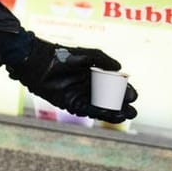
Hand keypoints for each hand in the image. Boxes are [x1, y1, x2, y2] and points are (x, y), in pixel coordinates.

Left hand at [9, 39, 137, 122]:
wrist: (38, 63)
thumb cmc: (60, 55)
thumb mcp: (86, 54)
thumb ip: (103, 60)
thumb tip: (120, 67)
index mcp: (93, 73)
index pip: (113, 84)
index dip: (123, 90)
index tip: (133, 95)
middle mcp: (88, 85)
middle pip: (109, 98)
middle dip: (122, 104)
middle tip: (133, 109)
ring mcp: (80, 95)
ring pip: (102, 106)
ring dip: (115, 111)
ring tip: (128, 114)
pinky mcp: (71, 103)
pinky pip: (90, 110)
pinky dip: (102, 114)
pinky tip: (115, 116)